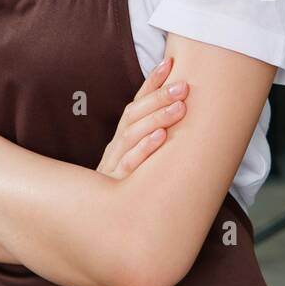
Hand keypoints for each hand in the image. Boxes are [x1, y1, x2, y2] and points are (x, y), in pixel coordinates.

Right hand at [96, 56, 188, 179]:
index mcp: (122, 136)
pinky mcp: (116, 183)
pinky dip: (145, 148)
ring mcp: (114, 162)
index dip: (152, 82)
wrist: (100, 223)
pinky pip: (130, 163)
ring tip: (179, 107)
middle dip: (159, 96)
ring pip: (133, 134)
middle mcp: (117, 144)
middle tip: (183, 86)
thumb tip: (184, 116)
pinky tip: (161, 138)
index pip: (136, 101)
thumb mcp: (136, 160)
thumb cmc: (126, 187)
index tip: (170, 62)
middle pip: (135, 113)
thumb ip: (153, 138)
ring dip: (157, 117)